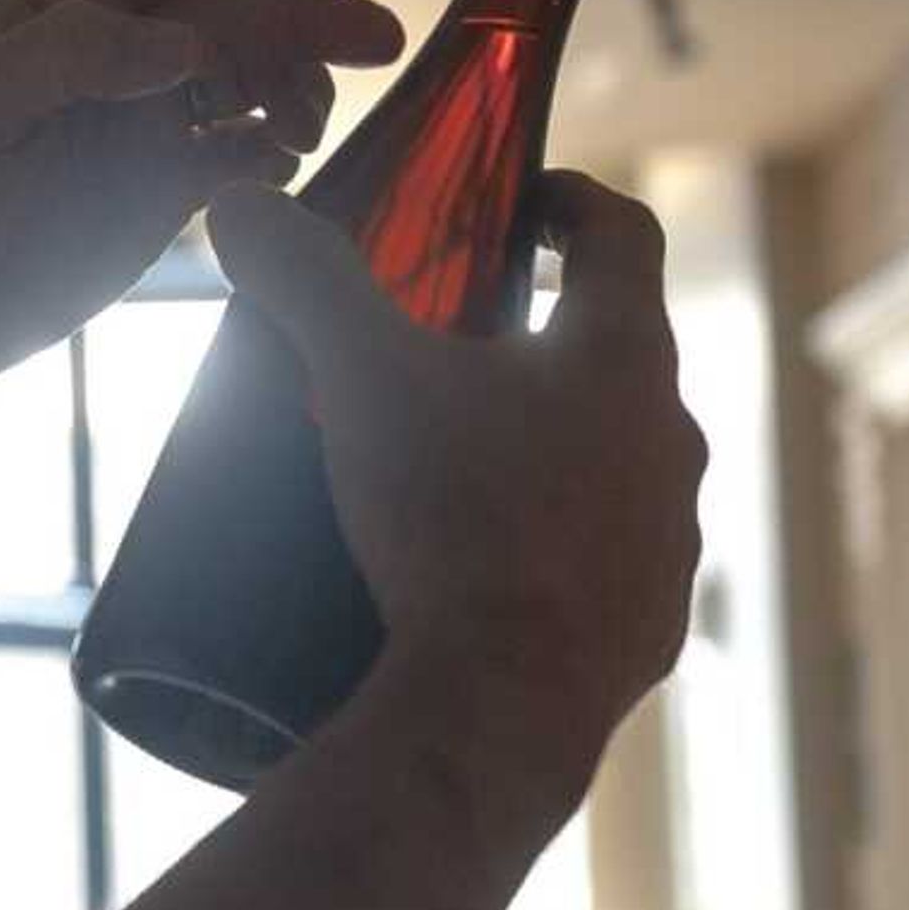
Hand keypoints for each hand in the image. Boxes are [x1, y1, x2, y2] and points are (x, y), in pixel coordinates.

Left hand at [0, 0, 404, 391]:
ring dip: (299, 87)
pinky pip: (243, 156)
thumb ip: (67, 59)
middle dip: (310, 14)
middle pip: (237, 6)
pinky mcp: (160, 193)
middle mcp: (117, 52)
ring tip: (303, 127)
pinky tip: (277, 169)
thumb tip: (182, 44)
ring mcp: (143, 123)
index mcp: (65, 2)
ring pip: (254, 78)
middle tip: (379, 39)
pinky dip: (275, 154)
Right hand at [207, 172, 705, 797]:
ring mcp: (670, 539)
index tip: (525, 207)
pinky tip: (481, 581)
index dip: (573, 201)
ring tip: (454, 478)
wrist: (502, 707)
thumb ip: (305, 281)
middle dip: (537, 347)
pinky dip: (552, 557)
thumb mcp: (362, 379)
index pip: (624, 233)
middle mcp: (670, 438)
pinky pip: (605, 569)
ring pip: (614, 469)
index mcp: (622, 354)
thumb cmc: (451, 520)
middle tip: (447, 358)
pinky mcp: (652, 628)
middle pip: (614, 359)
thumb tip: (237, 203)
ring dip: (550, 457)